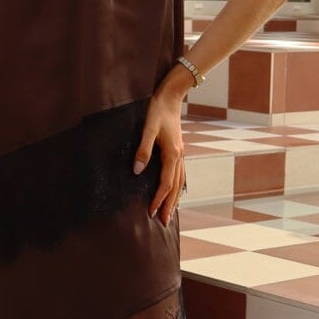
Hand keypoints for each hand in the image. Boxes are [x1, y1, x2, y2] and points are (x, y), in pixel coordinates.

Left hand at [133, 90, 185, 227]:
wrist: (171, 96)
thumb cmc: (157, 111)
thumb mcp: (147, 129)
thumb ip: (143, 150)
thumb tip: (137, 171)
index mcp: (172, 155)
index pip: (166, 184)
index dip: (158, 200)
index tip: (150, 213)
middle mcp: (179, 157)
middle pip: (176, 188)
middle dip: (169, 205)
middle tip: (163, 222)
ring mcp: (181, 154)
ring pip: (180, 182)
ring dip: (175, 198)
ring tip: (170, 212)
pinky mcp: (178, 151)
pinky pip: (180, 174)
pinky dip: (177, 187)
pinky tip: (174, 191)